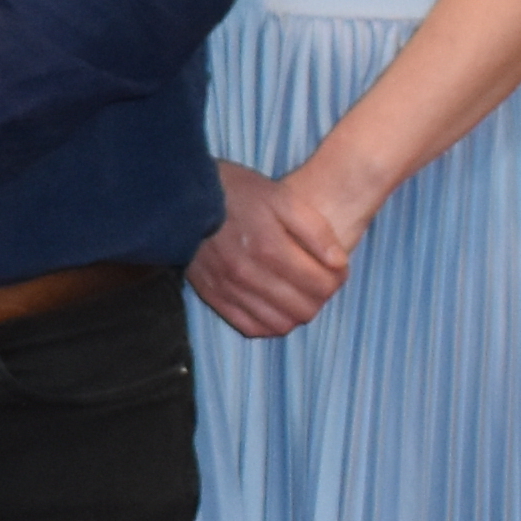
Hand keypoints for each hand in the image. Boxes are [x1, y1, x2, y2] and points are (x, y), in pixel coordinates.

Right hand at [187, 158, 360, 339]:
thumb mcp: (282, 197)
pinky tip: (275, 307)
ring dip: (297, 313)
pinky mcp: (214, 297)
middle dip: (320, 298)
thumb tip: (339, 263)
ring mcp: (229, 290)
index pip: (320, 285)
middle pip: (303, 309)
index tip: (337, 270)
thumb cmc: (236, 192)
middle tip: (320, 282)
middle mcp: (248, 276)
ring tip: (299, 294)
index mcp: (270, 249)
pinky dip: (270, 324)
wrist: (181, 196)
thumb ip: (316, 230)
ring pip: (279, 324)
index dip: (337, 280)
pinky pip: (251, 327)